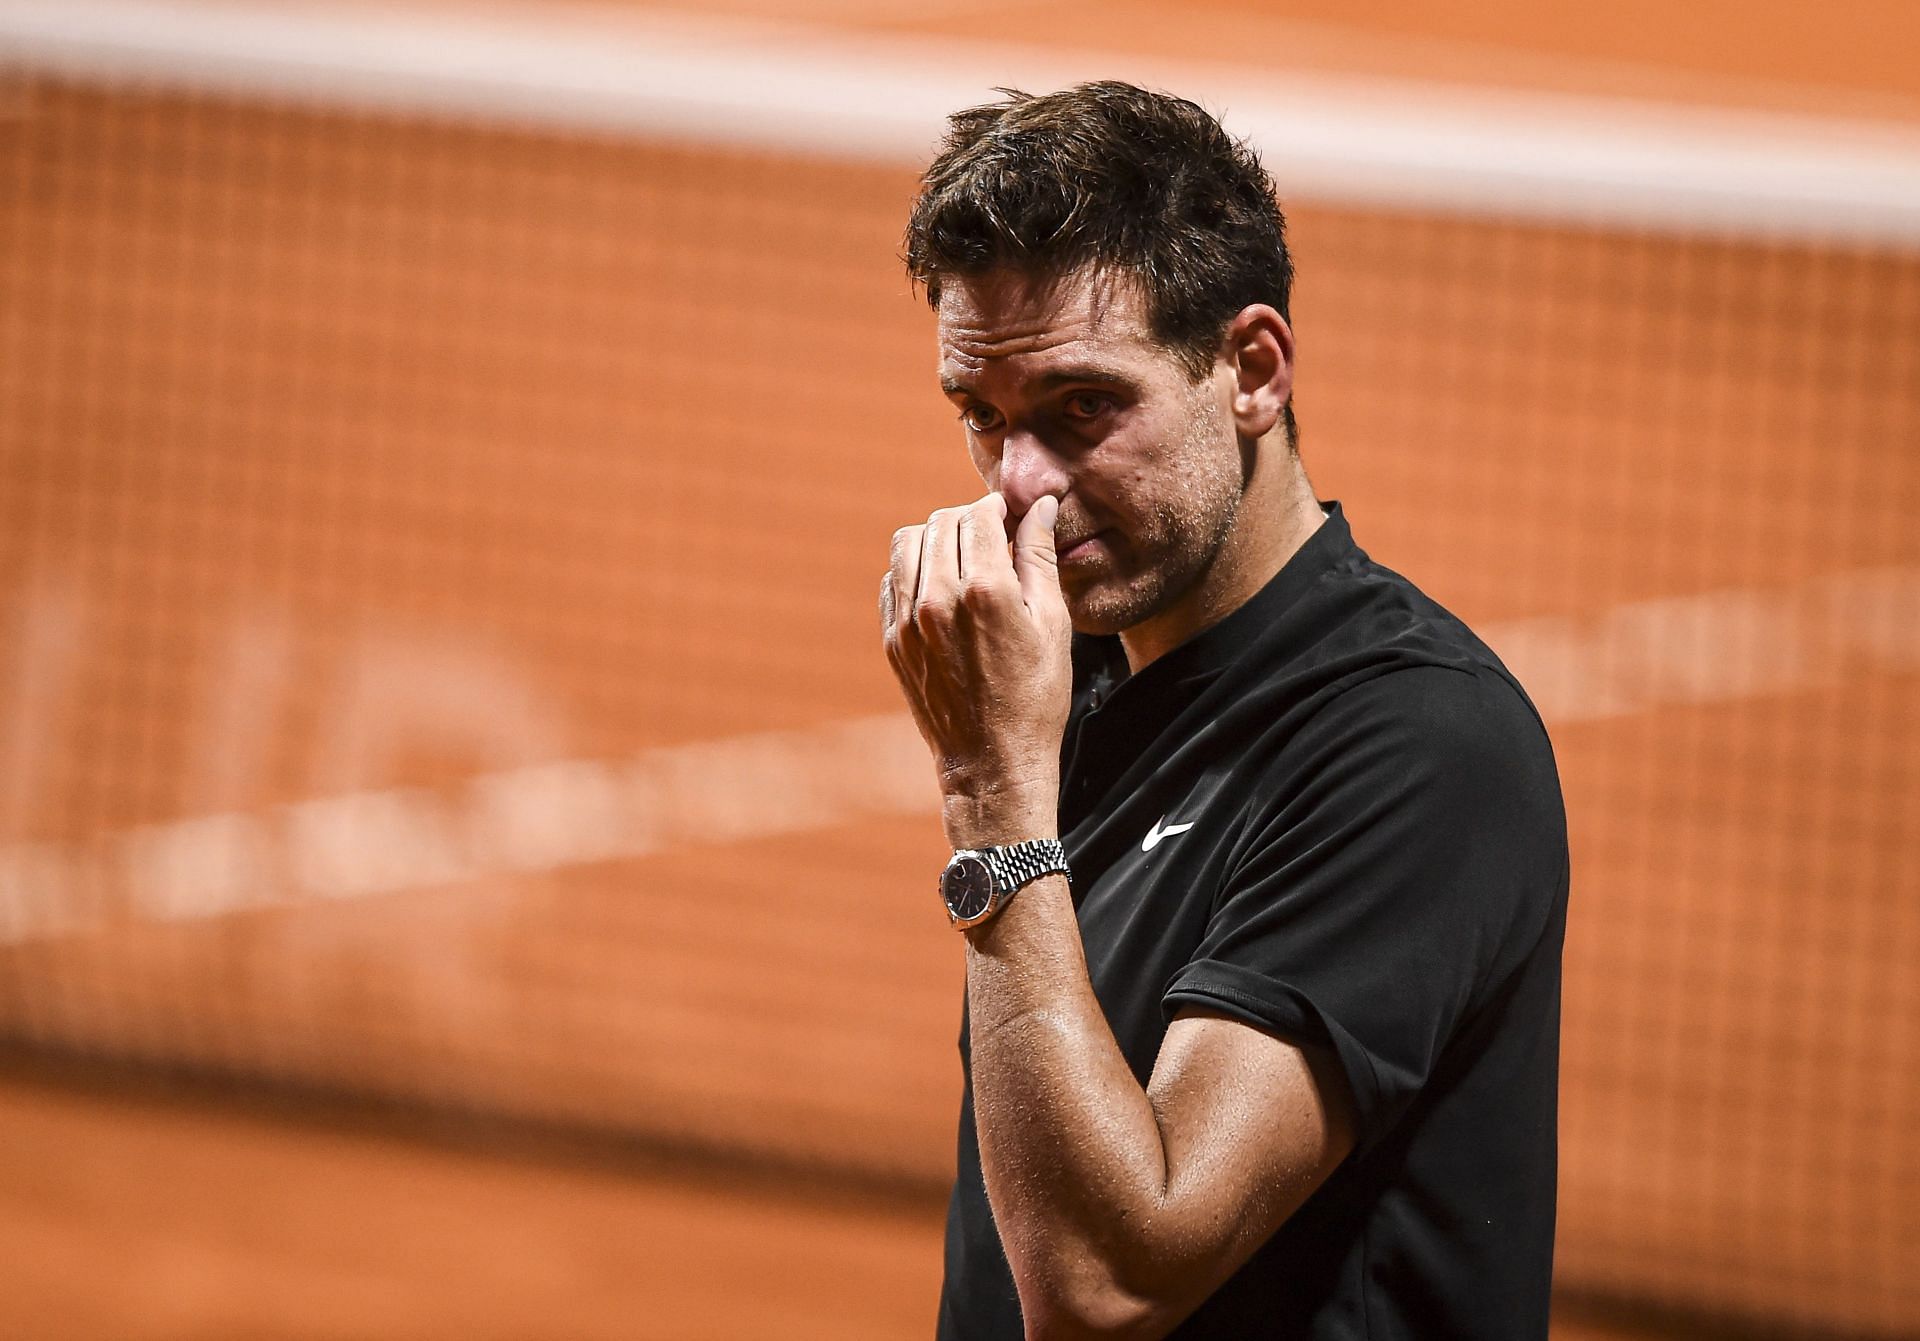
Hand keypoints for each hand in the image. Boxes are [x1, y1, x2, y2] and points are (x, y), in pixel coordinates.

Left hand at [882, 493, 1072, 843]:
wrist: (992, 763)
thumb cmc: (1035, 697)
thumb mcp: (1053, 624)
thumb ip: (1040, 557)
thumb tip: (1043, 507)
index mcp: (986, 589)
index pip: (980, 514)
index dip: (999, 508)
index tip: (1013, 518)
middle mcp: (938, 598)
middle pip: (943, 522)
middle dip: (970, 520)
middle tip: (993, 537)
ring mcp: (908, 620)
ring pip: (908, 543)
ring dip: (937, 538)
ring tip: (964, 558)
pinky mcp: (892, 640)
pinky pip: (893, 580)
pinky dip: (915, 570)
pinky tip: (942, 588)